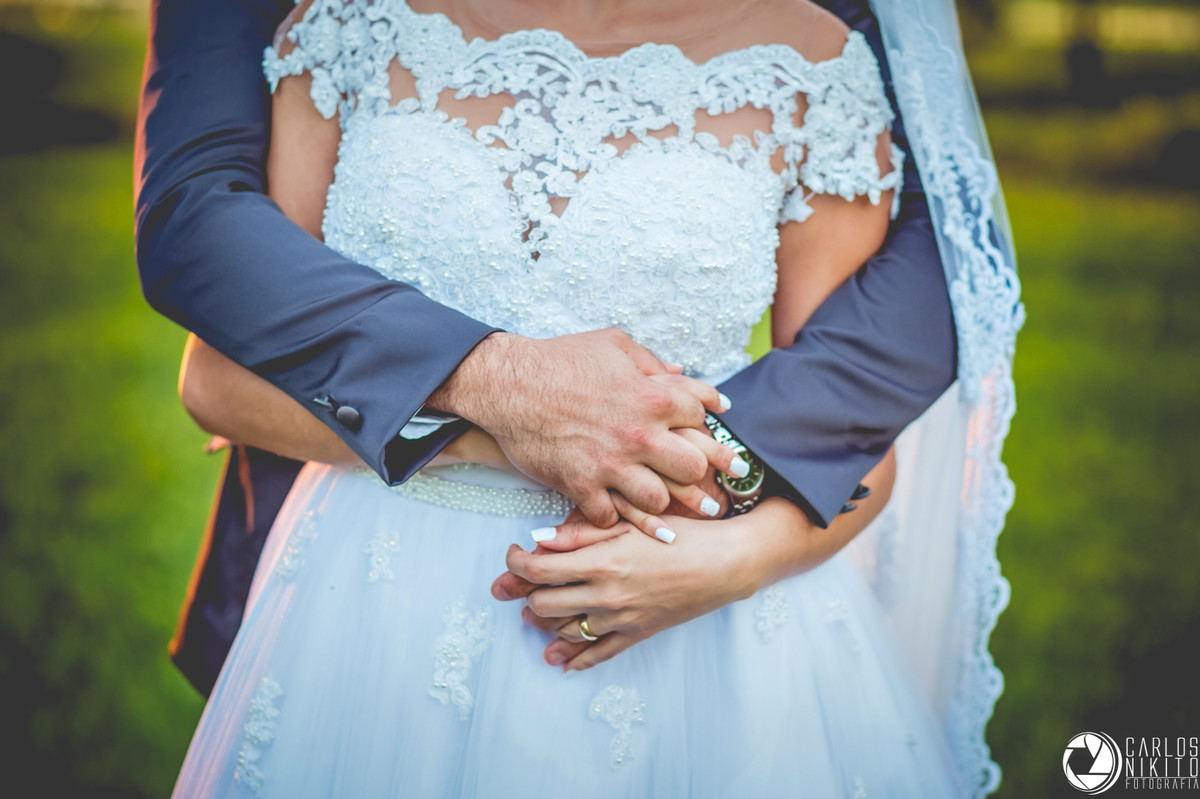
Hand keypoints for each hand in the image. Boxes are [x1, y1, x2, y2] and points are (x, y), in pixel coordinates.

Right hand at [427, 329, 732, 526]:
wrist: (507, 383)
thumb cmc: (560, 359)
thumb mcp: (614, 345)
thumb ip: (653, 363)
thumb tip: (683, 375)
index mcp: (654, 397)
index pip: (703, 422)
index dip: (708, 432)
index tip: (713, 447)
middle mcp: (639, 434)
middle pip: (692, 469)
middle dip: (697, 477)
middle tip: (700, 488)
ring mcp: (610, 463)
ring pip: (657, 500)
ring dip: (658, 502)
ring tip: (659, 505)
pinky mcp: (580, 484)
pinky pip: (609, 515)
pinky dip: (612, 517)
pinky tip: (614, 513)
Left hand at [493, 509, 784, 670]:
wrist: (725, 564)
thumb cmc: (681, 536)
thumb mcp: (630, 524)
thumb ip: (581, 533)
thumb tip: (538, 539)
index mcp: (602, 562)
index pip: (538, 570)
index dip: (516, 563)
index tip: (514, 553)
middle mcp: (607, 595)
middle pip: (543, 604)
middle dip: (526, 592)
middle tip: (526, 580)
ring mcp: (621, 620)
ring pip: (564, 631)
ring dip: (544, 623)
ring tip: (536, 611)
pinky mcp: (637, 634)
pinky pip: (598, 654)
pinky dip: (574, 659)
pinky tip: (559, 659)